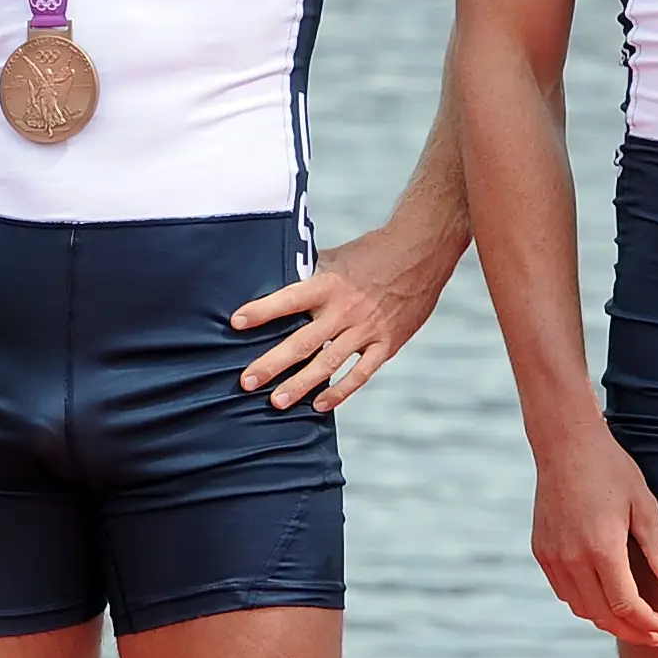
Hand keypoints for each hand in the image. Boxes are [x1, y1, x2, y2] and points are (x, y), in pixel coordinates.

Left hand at [233, 224, 458, 410]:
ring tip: (276, 402)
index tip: (235, 322)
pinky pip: (361, 374)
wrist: (422, 252)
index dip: (262, 310)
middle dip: (272, 364)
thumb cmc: (373, 251)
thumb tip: (274, 276)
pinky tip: (319, 405)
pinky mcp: (387, 343)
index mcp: (329, 284)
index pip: (288, 298)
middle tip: (247, 382)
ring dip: (300, 385)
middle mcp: (345, 309)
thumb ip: (308, 273)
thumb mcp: (336, 256)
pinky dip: (339, 391)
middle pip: (303, 342)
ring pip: (328, 364)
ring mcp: (367, 329)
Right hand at [529, 425, 657, 645]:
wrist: (565, 446)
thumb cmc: (611, 470)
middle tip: (654, 636)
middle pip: (603, 615)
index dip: (648, 623)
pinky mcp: (541, 552)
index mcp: (602, 548)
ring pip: (581, 608)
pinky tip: (603, 597)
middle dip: (631, 631)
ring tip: (632, 620)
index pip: (627, 605)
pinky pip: (564, 591)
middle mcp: (572, 558)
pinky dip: (585, 603)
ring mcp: (553, 557)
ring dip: (607, 620)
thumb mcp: (644, 506)